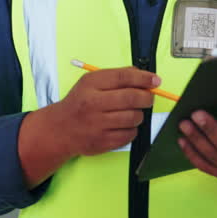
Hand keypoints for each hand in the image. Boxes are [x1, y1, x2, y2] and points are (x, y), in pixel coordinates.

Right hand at [43, 67, 158, 156]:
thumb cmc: (80, 102)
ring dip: (139, 114)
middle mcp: (93, 104)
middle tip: (148, 98)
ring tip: (133, 112)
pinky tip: (124, 125)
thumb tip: (143, 75)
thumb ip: (116, 76)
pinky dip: (132, 129)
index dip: (143, 78)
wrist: (60, 129)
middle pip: (132, 98)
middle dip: (147, 97)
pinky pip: (130, 135)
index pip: (123, 78)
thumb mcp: (91, 83)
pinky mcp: (103, 142)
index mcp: (90, 85)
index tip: (156, 80)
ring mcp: (98, 125)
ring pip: (134, 117)